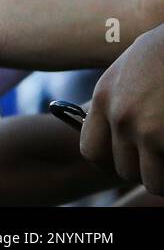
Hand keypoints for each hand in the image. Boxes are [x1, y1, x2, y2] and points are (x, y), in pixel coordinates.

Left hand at [81, 22, 163, 192]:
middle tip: (163, 155)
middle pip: (124, 170)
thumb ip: (119, 102)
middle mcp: (120, 117)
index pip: (92, 151)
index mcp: (105, 98)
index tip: (132, 160)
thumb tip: (119, 134)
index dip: (113, 161)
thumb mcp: (130, 70)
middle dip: (147, 168)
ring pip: (153, 179)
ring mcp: (146, 131)